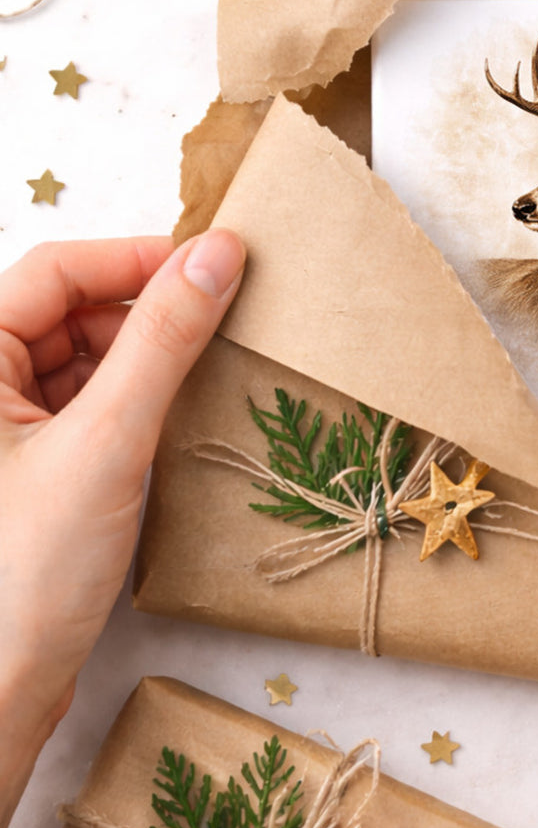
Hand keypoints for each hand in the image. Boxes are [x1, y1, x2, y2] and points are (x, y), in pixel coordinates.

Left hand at [0, 232, 244, 827]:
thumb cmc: (23, 573)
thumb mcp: (107, 440)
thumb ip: (164, 339)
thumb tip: (218, 254)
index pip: (55, 271)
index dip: (135, 257)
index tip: (216, 263)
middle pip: (70, 310)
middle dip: (147, 308)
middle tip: (226, 314)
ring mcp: (6, 430)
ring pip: (85, 357)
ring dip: (148, 354)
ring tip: (212, 364)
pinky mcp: (34, 466)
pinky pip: (92, 403)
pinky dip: (139, 397)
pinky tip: (181, 412)